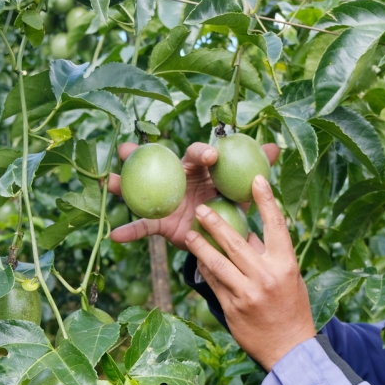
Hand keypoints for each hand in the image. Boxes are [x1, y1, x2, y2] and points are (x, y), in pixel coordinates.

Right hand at [107, 140, 279, 251]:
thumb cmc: (231, 202)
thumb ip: (257, 168)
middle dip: (140, 153)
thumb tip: (275, 148)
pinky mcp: (161, 222)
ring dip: (123, 185)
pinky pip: (144, 227)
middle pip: (156, 162)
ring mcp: (166, 200)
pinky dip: (130, 232)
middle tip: (127, 149)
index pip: (199, 155)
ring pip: (141, 190)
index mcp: (199, 168)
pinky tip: (115, 236)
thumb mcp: (244, 188)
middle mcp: (177, 179)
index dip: (204, 153)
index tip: (212, 156)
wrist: (222, 235)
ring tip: (109, 182)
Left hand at [185, 174, 315, 370]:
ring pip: (217, 263)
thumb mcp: (289, 278)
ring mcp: (247, 293)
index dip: (266, 200)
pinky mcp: (232, 308)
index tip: (257, 179)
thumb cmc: (292, 308)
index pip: (276, 226)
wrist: (290, 349)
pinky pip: (214, 283)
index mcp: (286, 264)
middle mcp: (266, 276)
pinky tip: (196, 259)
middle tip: (201, 207)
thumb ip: (269, 256)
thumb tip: (248, 234)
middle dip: (215, 222)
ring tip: (189, 233)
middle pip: (236, 242)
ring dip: (200, 245)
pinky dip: (205, 269)